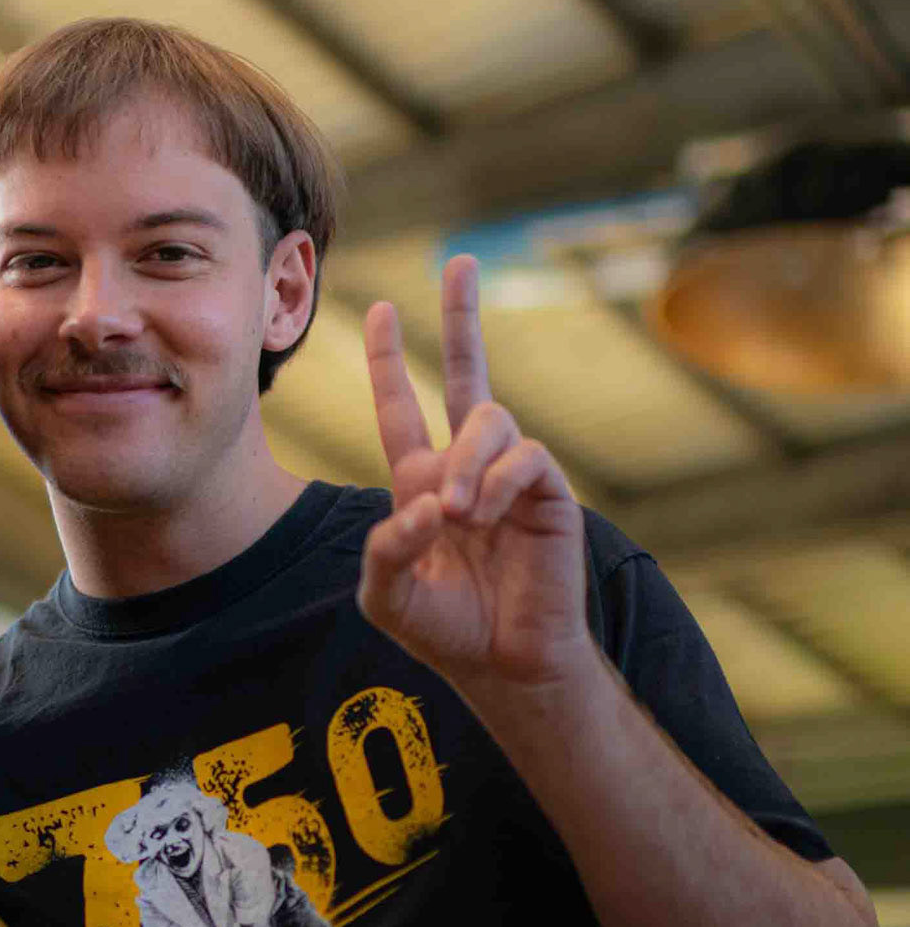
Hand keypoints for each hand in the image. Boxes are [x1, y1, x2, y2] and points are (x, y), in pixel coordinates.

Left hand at [358, 256, 590, 704]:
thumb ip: (383, 549)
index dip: (388, 363)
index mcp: (422, 483)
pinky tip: (484, 517)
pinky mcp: (549, 492)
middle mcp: (468, 468)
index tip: (377, 312)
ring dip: (467, 462)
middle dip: (462, 317)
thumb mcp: (386, 595)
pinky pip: (525, 456)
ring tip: (458, 516)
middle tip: (461, 261)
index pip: (401, 409)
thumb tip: (422, 503)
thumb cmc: (446, 632)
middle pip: (467, 374)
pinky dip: (497, 482)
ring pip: (490, 418)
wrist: (504, 664)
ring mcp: (511, 476)